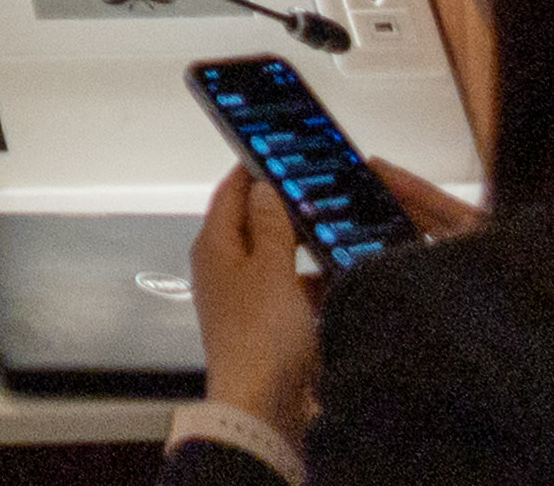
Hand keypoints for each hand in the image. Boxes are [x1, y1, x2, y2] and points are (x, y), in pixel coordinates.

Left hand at [186, 165, 323, 430]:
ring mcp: (242, 297)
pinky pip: (287, 289)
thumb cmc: (262, 331)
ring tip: (336, 225)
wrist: (261, 404)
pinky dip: (308, 280)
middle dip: (284, 206)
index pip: (231, 191)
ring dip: (300, 244)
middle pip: (253, 223)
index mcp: (215, 245)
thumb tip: (261, 186)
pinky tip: (338, 276)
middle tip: (320, 186)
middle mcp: (222, 266)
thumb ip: (270, 224)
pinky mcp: (263, 324)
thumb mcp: (271, 269)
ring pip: (274, 257)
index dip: (253, 169)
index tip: (281, 149)